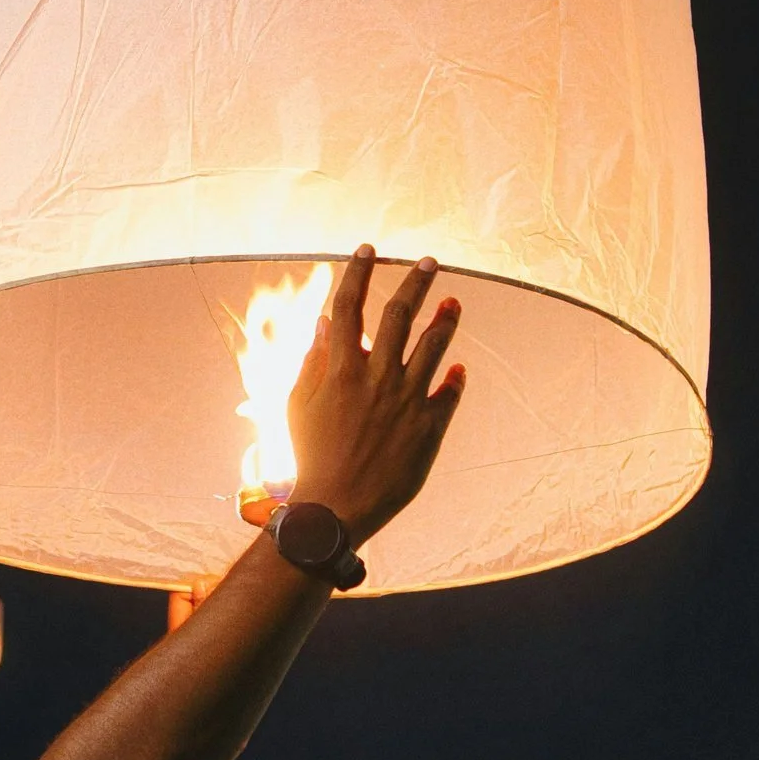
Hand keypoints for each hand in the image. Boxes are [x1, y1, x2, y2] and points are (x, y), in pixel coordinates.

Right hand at [286, 247, 465, 544]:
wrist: (337, 508)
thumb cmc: (311, 456)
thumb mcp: (300, 405)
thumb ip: (313, 361)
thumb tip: (323, 323)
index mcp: (342, 369)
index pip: (350, 307)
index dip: (358, 273)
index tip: (367, 251)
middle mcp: (378, 377)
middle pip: (399, 315)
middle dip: (415, 282)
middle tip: (428, 261)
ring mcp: (408, 401)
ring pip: (433, 346)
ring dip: (445, 319)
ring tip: (454, 301)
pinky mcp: (429, 427)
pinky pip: (449, 393)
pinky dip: (454, 378)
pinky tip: (457, 368)